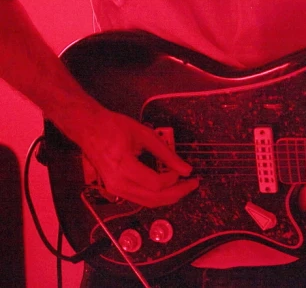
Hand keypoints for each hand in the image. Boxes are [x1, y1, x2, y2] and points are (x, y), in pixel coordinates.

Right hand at [71, 107, 198, 207]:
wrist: (88, 129)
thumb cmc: (115, 127)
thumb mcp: (145, 135)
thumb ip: (166, 153)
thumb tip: (186, 169)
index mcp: (123, 167)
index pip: (155, 184)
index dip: (173, 180)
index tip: (184, 171)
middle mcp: (117, 184)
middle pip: (153, 199)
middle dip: (177, 193)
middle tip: (193, 184)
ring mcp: (114, 189)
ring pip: (146, 202)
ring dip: (168, 197)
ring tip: (184, 186)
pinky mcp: (114, 190)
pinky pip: (139, 199)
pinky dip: (156, 196)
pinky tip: (168, 187)